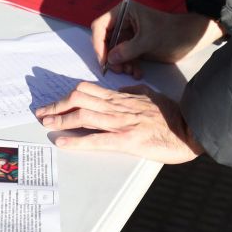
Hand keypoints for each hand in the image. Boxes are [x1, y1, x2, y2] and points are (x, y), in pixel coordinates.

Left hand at [36, 82, 202, 162]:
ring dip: (61, 119)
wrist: (190, 127)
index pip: (87, 90)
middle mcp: (117, 106)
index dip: (67, 95)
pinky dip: (76, 140)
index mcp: (122, 97)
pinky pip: (96, 139)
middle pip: (79, 99)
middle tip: (42, 112)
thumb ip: (132, 92)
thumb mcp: (150, 94)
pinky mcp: (127, 140)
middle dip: (57, 105)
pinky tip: (62, 141)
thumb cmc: (173, 113)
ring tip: (46, 123)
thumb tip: (120, 90)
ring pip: (83, 115)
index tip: (55, 101)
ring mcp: (121, 122)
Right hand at [91, 4, 222, 77]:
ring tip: (131, 72)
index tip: (103, 59)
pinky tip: (138, 73)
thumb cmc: (171, 32)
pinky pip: (125, 57)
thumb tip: (109, 59)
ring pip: (115, 52)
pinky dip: (129, 65)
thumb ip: (128, 50)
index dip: (98, 42)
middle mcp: (124, 22)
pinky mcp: (136, 46)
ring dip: (121, 64)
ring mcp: (129, 35)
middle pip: (105, 40)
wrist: (190, 39)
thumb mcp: (149, 40)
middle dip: (111, 56)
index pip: (100, 25)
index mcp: (124, 12)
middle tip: (118, 70)